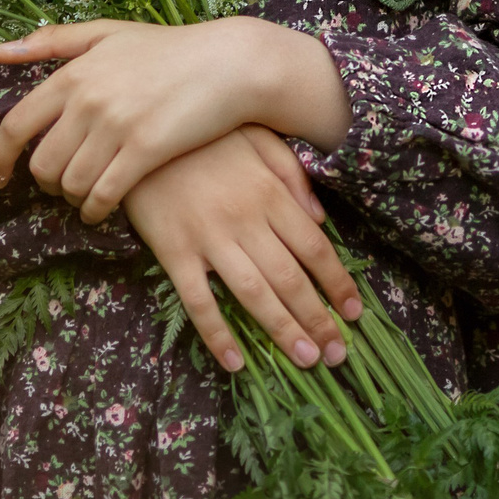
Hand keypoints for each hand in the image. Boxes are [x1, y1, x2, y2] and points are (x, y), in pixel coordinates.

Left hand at [0, 16, 350, 219]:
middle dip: (45, 183)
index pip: (16, 126)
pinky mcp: (144, 151)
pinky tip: (101, 210)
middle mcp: (88, 100)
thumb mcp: (109, 33)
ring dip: (72, 198)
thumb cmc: (170, 48)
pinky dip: (95, 210)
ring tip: (84, 196)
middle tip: (60, 185)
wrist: (229, 63)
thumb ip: (53, 41)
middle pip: (41, 164)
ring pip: (70, 184)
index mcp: (73, 73)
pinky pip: (103, 195)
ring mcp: (116, 126)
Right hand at [122, 126, 363, 374]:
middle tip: (336, 353)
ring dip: (283, 331)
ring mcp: (209, 239)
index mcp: (271, 193)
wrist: (144, 137)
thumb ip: (293, 176)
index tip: (354, 312)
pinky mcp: (174, 253)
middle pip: (290, 278)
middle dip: (318, 319)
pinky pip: (198, 301)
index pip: (315, 247)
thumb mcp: (260, 140)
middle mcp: (246, 220)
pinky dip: (217, 334)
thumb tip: (321, 219)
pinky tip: (235, 362)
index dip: (337, 283)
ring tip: (306, 360)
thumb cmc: (207, 137)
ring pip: (254, 294)